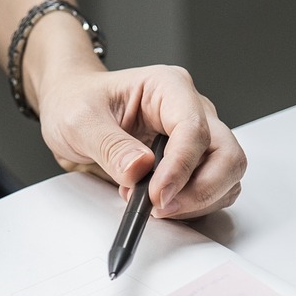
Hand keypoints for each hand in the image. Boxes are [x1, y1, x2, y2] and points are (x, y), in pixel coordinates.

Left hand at [35, 64, 245, 219]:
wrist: (68, 108)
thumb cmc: (75, 101)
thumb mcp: (80, 119)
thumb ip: (110, 145)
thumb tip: (140, 170)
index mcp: (169, 88)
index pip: (194, 129)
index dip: (180, 167)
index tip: (158, 194)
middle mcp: (190, 110)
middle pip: (227, 155)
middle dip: (201, 190)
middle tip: (161, 207)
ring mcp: (195, 138)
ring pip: (226, 176)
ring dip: (196, 201)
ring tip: (151, 204)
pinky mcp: (190, 163)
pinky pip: (210, 190)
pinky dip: (191, 206)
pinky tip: (158, 204)